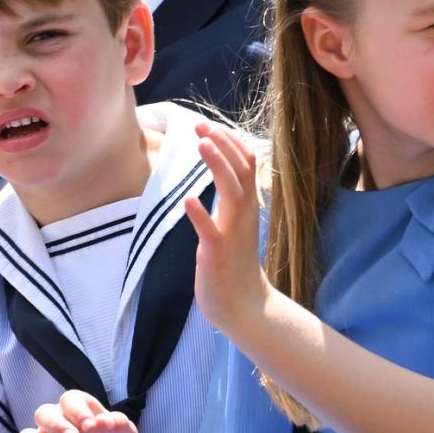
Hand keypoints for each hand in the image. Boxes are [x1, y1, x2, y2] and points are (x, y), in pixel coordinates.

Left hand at [183, 123, 270, 331]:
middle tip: (200, 126)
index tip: (207, 126)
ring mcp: (232, 235)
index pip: (246, 164)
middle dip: (222, 145)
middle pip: (241, 170)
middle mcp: (243, 216)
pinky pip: (211, 232)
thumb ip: (232, 196)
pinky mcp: (217, 255)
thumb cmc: (234, 262)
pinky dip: (201, 215)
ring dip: (217, 167)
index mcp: (246, 206)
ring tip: (201, 145)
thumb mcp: (235, 222)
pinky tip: (187, 200)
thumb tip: (224, 168)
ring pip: (232, 193)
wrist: (243, 306)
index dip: (229, 142)